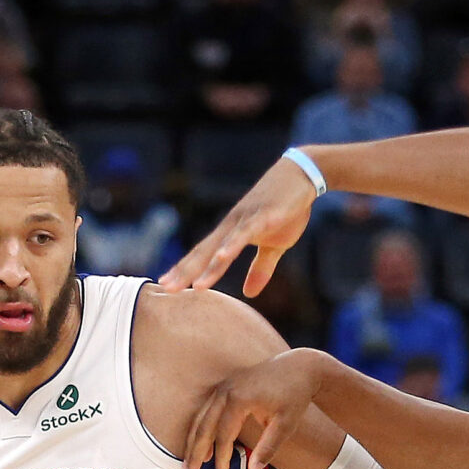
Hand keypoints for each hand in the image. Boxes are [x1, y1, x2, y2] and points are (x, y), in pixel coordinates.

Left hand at [162, 156, 319, 296]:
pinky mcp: (264, 215)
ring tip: (194, 286)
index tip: (167, 285)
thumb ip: (260, 268)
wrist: (302, 174)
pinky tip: (222, 257)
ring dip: (207, 266)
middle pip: (204, 252)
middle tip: (166, 287)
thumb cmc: (286, 208)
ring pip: (222, 246)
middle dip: (185, 271)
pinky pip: (245, 232)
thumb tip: (249, 294)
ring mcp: (246, 219)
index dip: (185, 270)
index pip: (203, 254)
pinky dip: (233, 244)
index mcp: (231, 233)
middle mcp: (231, 225)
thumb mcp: (276, 245)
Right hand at [180, 348, 326, 468]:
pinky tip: (201, 448)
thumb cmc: (294, 396)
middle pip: (204, 426)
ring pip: (201, 418)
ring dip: (193, 443)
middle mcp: (226, 390)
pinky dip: (201, 430)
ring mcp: (223, 387)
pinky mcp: (225, 388)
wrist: (298, 367)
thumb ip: (268, 448)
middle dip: (195, 453)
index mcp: (239, 398)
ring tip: (188, 466)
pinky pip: (206, 411)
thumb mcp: (286, 424)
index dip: (221, 458)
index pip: (224, 434)